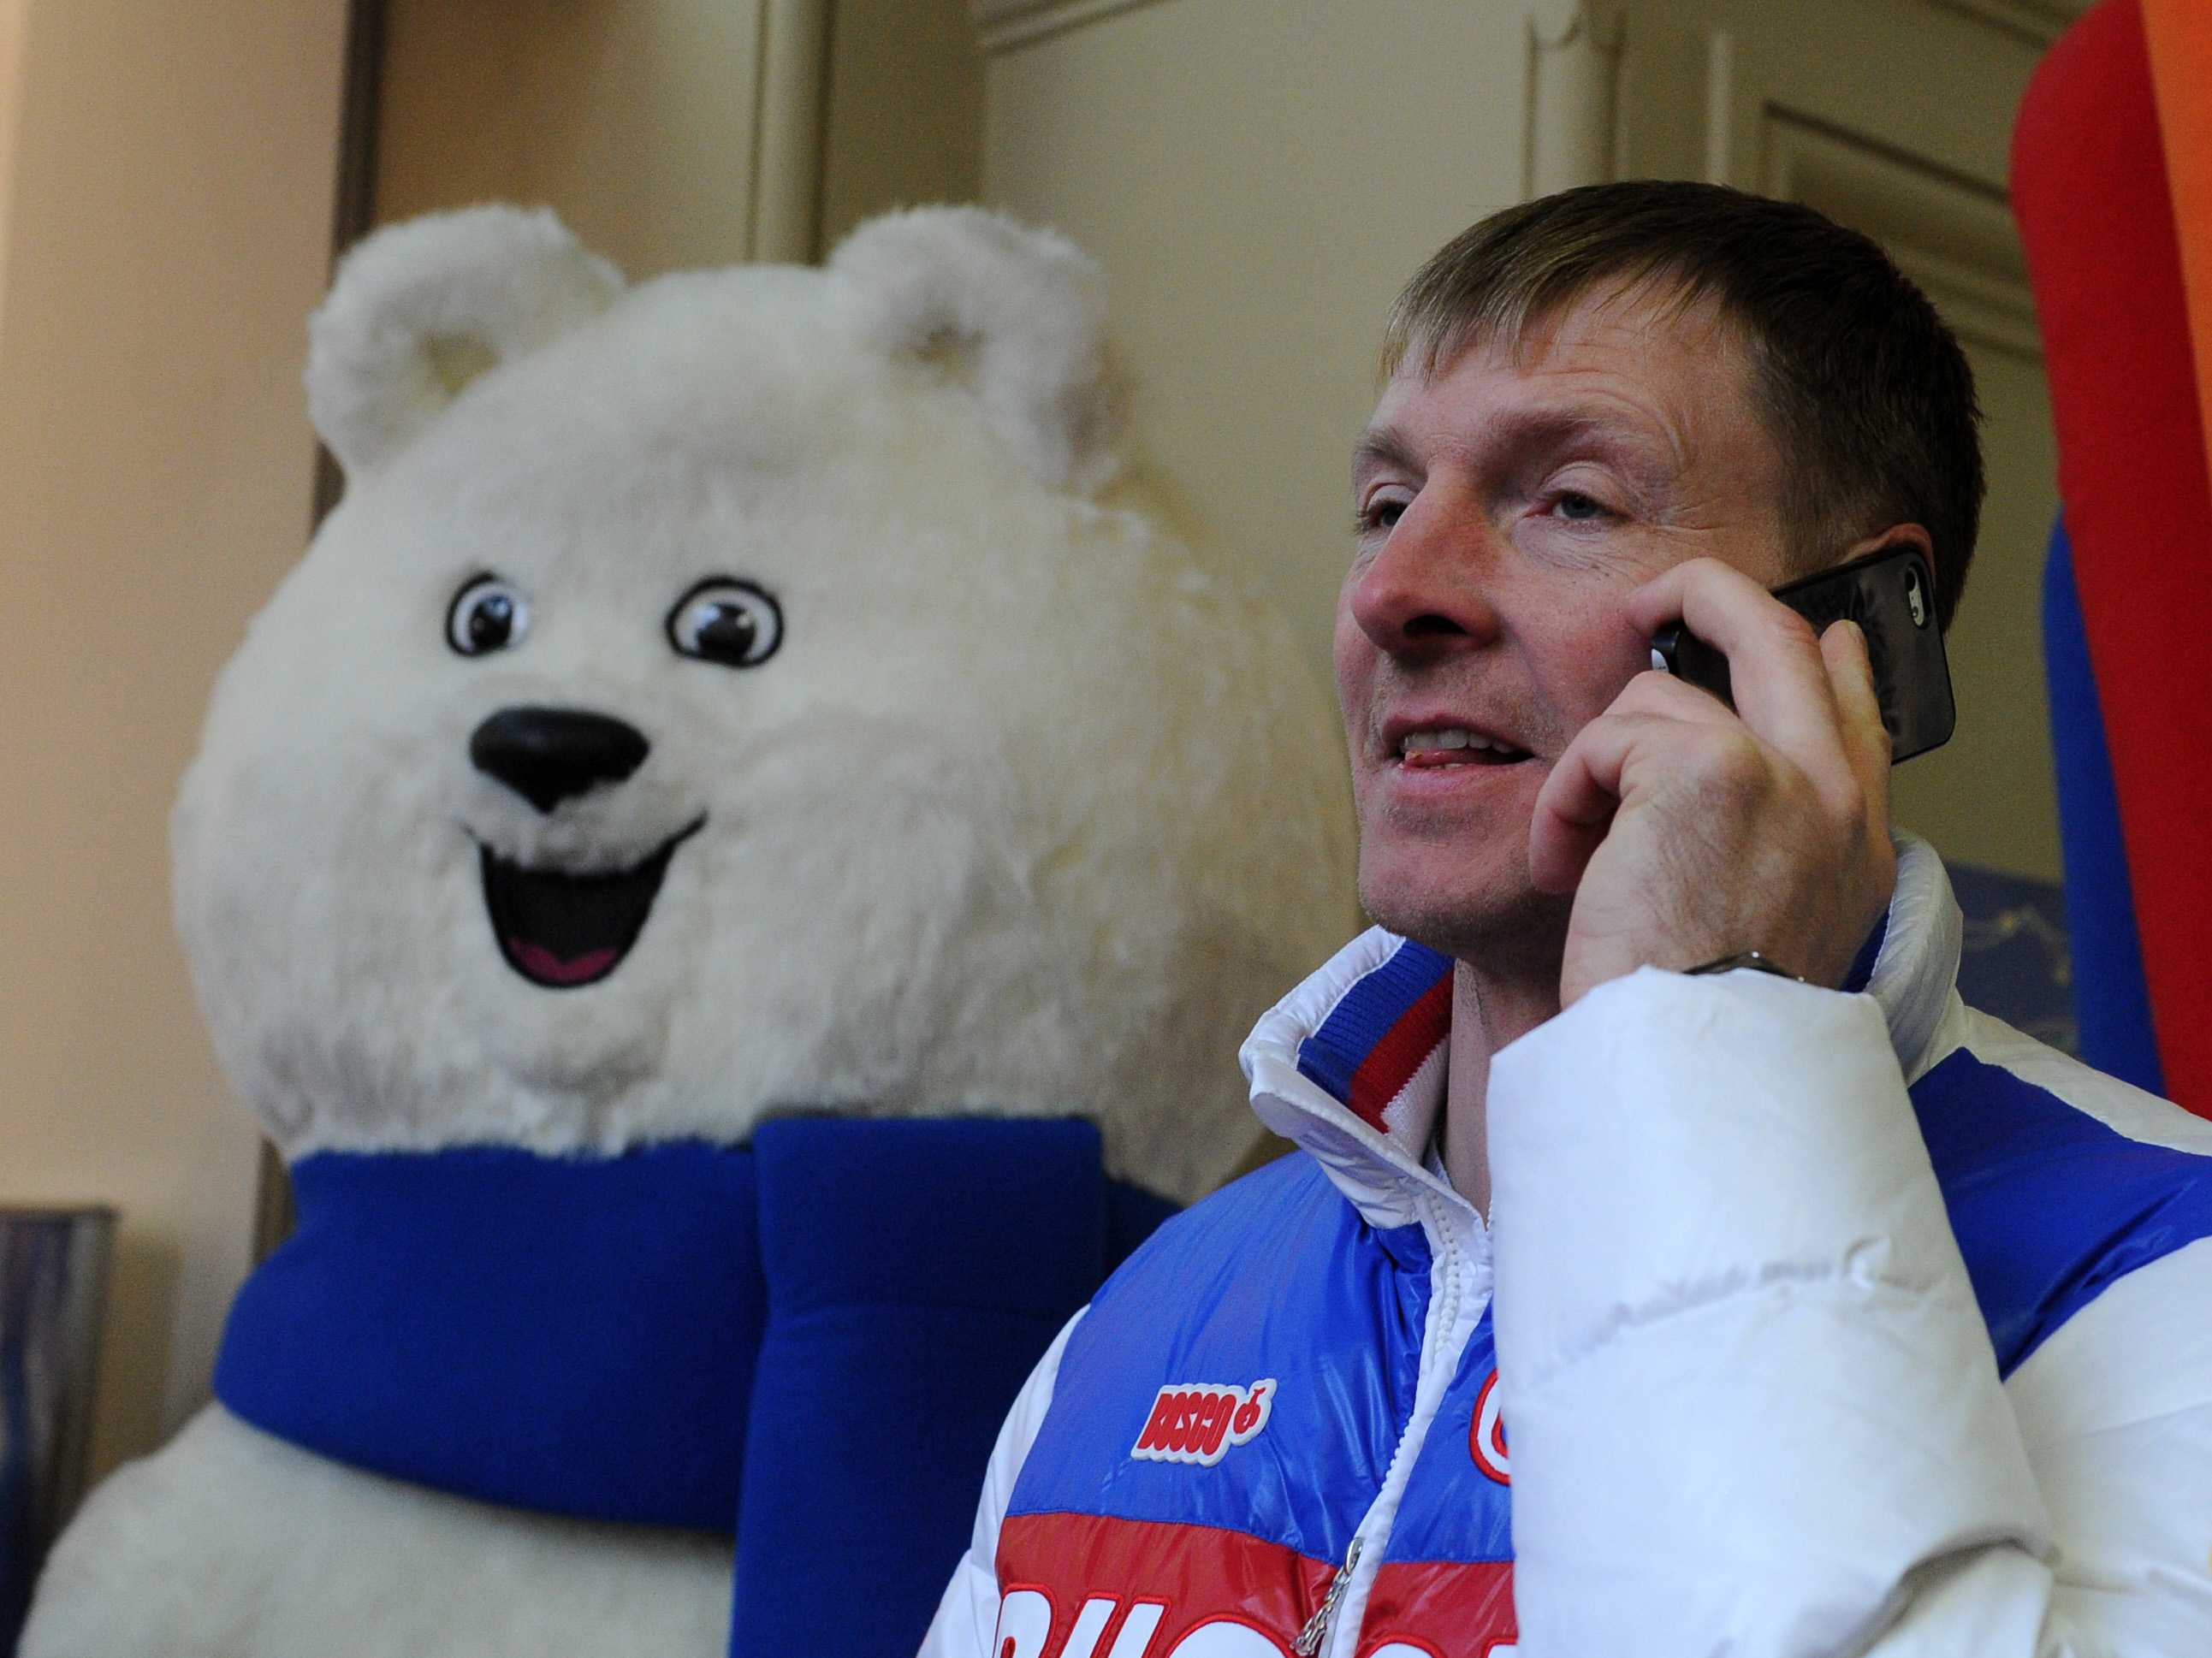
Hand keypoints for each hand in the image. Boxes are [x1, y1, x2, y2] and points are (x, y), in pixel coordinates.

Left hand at [1528, 557, 1895, 1006]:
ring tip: (1579, 859)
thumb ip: (1761, 844)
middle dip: (1704, 593)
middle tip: (1652, 599)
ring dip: (1592, 771)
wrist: (1688, 1070)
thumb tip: (1719, 762)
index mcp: (1855, 847)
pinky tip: (1566, 868)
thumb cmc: (1693, 1021)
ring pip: (1656, 696)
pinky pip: (1606, 739)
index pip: (1857, 715)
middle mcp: (1837, 800)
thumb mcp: (1758, 928)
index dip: (1829, 659)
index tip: (1820, 632)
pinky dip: (1565, 800)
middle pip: (1779, 636)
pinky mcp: (1710, 769)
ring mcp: (1783, 773)